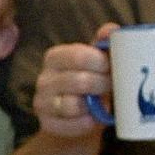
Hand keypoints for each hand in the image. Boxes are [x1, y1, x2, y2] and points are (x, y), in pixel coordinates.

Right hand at [30, 22, 117, 138]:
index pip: (78, 55)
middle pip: (79, 81)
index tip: (111, 68)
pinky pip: (71, 125)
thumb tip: (112, 29)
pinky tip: (93, 118)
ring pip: (72, 105)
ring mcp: (42, 102)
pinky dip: (87, 122)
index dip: (101, 62)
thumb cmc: (91, 80)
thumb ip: (104, 44)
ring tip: (101, 102)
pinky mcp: (46, 123)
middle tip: (111, 86)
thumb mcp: (97, 60)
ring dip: (94, 105)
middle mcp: (44, 79)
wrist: (79, 115)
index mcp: (55, 57)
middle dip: (102, 84)